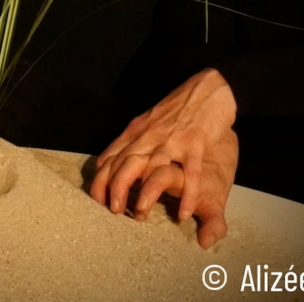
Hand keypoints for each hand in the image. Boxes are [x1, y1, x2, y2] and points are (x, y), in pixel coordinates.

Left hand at [89, 68, 237, 248]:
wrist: (208, 88)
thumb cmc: (177, 107)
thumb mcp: (147, 121)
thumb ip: (130, 141)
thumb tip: (109, 161)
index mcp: (137, 131)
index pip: (111, 157)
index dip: (101, 180)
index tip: (96, 200)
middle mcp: (150, 135)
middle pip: (126, 163)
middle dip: (116, 188)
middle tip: (113, 211)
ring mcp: (173, 139)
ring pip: (153, 167)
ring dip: (145, 193)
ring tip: (140, 216)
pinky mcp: (195, 142)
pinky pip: (190, 171)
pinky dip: (187, 193)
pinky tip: (183, 213)